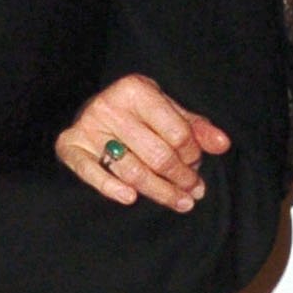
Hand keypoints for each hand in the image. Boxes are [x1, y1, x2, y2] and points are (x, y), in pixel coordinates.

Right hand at [56, 73, 228, 211]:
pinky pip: (91, 173)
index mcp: (135, 90)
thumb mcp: (167, 111)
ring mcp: (88, 126)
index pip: (177, 133)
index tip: (198, 166)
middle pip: (157, 156)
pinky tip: (131, 198)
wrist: (93, 108)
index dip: (193, 156)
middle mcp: (109, 106)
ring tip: (180, 202)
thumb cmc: (138, 113)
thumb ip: (195, 127)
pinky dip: (111, 188)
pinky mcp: (70, 145)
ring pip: (132, 171)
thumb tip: (223, 144)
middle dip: (181, 178)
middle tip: (193, 191)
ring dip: (160, 192)